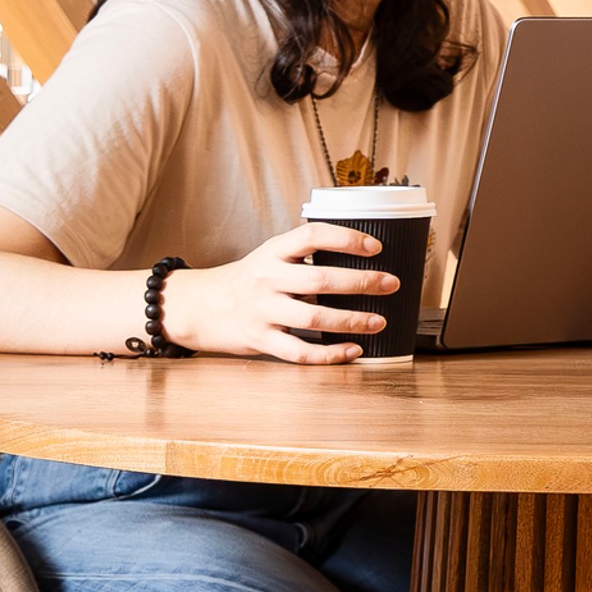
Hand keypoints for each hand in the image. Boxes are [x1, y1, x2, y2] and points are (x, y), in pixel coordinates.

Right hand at [161, 221, 399, 364]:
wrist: (201, 306)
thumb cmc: (248, 279)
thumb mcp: (270, 256)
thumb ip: (304, 255)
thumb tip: (361, 255)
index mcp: (272, 251)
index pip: (312, 236)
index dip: (346, 239)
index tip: (376, 247)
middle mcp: (266, 278)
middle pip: (319, 280)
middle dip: (361, 282)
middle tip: (391, 283)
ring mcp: (262, 311)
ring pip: (313, 319)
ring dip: (352, 321)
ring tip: (379, 321)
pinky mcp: (260, 340)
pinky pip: (299, 352)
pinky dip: (329, 354)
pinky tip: (353, 350)